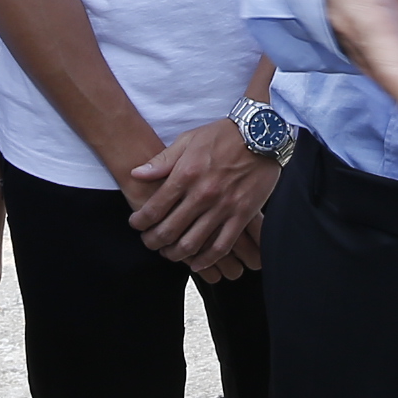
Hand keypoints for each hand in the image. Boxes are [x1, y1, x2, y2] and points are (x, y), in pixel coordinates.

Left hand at [125, 119, 278, 277]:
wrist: (262, 134)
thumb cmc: (222, 135)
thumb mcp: (188, 140)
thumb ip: (162, 161)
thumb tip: (136, 174)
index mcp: (185, 174)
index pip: (154, 208)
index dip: (140, 222)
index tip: (136, 225)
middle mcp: (202, 194)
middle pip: (169, 230)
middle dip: (153, 241)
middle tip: (149, 243)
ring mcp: (223, 207)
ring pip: (192, 243)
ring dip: (176, 254)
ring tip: (169, 253)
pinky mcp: (242, 216)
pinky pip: (221, 246)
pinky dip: (206, 260)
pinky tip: (196, 263)